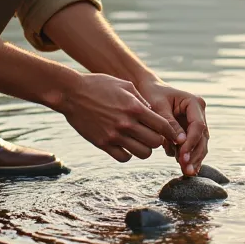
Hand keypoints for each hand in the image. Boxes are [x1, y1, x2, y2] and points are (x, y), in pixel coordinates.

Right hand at [59, 72, 179, 162]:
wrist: (71, 93)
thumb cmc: (99, 85)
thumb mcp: (124, 85)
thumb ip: (141, 100)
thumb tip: (153, 114)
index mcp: (134, 107)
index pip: (163, 126)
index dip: (171, 132)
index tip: (172, 134)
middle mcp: (126, 123)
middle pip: (155, 143)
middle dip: (157, 140)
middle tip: (151, 135)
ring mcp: (114, 135)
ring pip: (143, 153)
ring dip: (144, 148)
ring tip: (139, 140)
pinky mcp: (102, 143)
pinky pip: (124, 158)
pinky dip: (128, 154)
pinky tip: (125, 145)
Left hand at [137, 79, 208, 176]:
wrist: (148, 89)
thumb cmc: (152, 95)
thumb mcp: (158, 107)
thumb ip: (169, 123)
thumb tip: (181, 142)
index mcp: (194, 103)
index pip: (198, 125)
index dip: (191, 142)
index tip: (182, 156)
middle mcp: (199, 113)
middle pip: (202, 137)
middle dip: (195, 154)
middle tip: (187, 169)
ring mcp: (196, 122)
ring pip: (200, 144)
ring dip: (193, 158)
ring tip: (186, 172)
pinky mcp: (190, 131)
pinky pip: (192, 145)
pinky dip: (188, 156)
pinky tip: (185, 169)